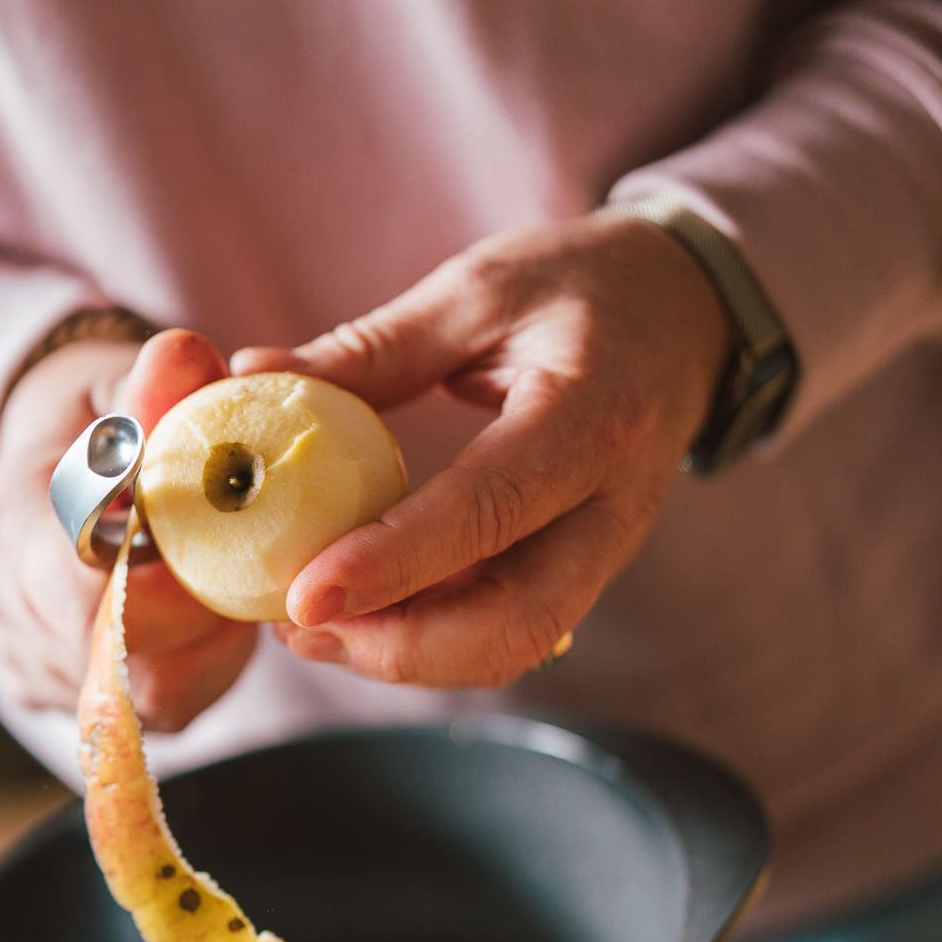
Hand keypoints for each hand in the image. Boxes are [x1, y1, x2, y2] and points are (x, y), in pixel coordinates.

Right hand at [0, 327, 255, 729]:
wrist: (44, 472)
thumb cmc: (95, 422)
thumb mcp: (120, 385)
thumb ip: (156, 384)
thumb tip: (188, 356)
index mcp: (14, 528)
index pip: (90, 596)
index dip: (173, 588)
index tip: (228, 550)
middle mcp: (10, 615)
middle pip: (126, 663)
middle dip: (202, 622)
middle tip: (242, 566)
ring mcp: (33, 666)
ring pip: (149, 698)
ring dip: (206, 648)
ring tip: (220, 584)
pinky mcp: (63, 700)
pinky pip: (151, 709)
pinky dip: (193, 667)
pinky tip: (201, 618)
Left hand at [233, 214, 732, 689]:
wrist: (689, 312)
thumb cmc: (583, 285)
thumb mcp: (478, 290)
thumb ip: (371, 348)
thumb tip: (252, 374)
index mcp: (591, 414)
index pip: (491, 508)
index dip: (394, 562)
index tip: (305, 597)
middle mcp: (614, 503)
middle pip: (517, 619)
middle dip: (401, 646)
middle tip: (300, 628)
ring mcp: (607, 548)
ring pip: (515, 643)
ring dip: (412, 656)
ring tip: (316, 629)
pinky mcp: (585, 569)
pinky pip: (513, 630)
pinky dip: (436, 639)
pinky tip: (365, 616)